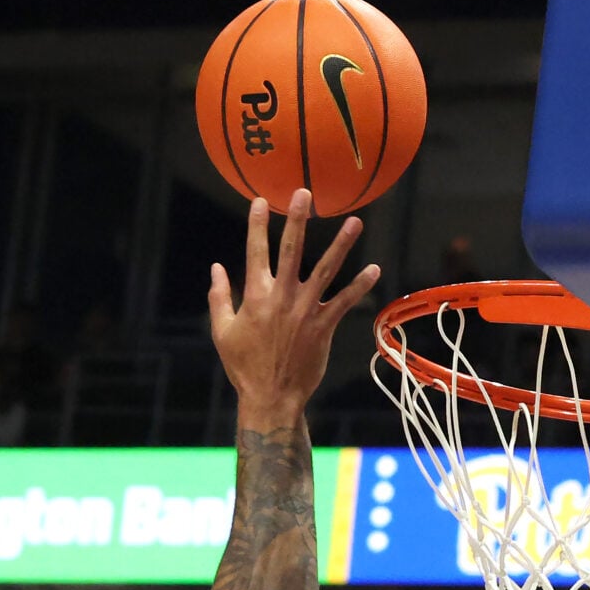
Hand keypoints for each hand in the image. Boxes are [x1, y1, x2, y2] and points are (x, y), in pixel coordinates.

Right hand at [208, 190, 380, 430]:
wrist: (270, 396)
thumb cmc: (243, 366)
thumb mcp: (222, 331)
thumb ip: (219, 297)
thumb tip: (215, 268)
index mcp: (255, 295)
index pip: (255, 251)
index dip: (257, 225)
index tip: (260, 200)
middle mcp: (281, 297)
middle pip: (291, 250)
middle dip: (297, 220)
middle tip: (304, 193)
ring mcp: (305, 310)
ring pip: (326, 269)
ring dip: (341, 244)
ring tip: (355, 221)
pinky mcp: (324, 326)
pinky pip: (344, 301)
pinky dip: (360, 285)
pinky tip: (374, 269)